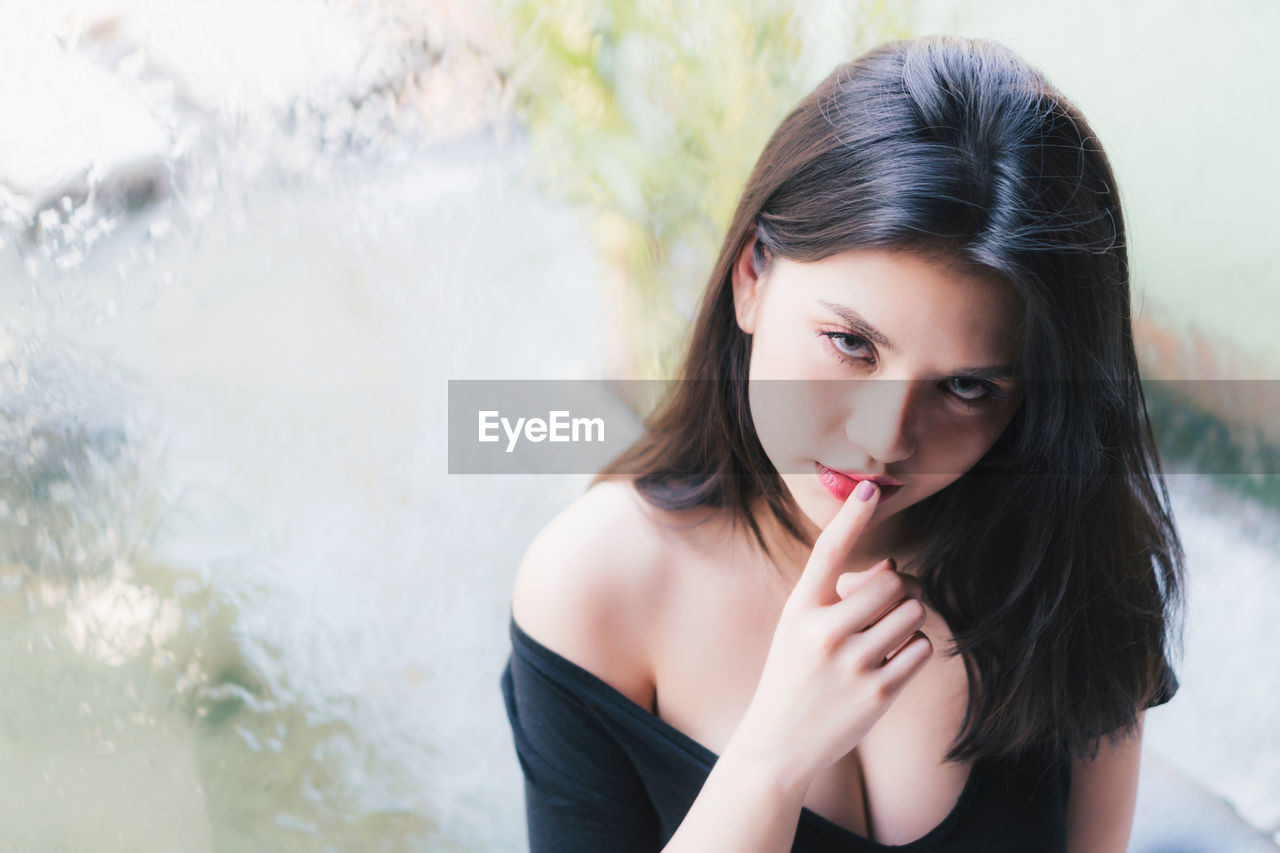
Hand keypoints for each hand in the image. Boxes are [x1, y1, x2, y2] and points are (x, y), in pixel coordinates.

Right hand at [726, 482, 931, 789]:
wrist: (777, 742)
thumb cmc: (793, 674)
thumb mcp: (799, 628)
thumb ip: (839, 595)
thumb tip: (892, 566)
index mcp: (801, 609)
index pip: (829, 552)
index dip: (851, 517)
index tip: (869, 489)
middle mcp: (824, 632)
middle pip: (892, 584)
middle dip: (896, 593)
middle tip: (883, 610)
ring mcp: (853, 663)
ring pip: (912, 614)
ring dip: (907, 623)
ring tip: (884, 641)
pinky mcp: (878, 693)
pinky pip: (921, 650)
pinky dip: (914, 652)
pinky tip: (890, 665)